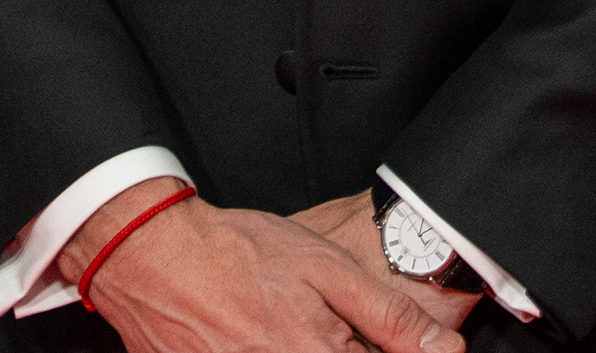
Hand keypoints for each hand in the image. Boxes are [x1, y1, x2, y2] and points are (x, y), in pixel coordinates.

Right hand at [59, 182, 466, 352]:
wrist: (155, 256)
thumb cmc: (240, 253)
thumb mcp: (327, 269)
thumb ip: (386, 316)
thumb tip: (440, 352)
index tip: (372, 339)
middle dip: (347, 346)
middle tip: (318, 323)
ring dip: (306, 344)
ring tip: (280, 320)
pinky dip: (263, 347)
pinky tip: (257, 332)